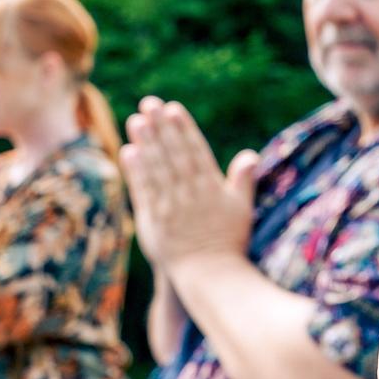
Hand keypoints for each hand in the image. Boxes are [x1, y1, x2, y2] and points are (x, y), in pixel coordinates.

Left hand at [121, 97, 260, 267]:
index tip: (174, 108)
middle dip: (161, 127)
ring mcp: (170, 207)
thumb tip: (250, 154)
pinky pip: (143, 192)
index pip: (195, 151)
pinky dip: (136, 172)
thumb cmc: (230, 241)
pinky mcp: (153, 221)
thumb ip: (243, 180)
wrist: (210, 276)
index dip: (184, 128)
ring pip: (156, 169)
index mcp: (212, 188)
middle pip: (173, 155)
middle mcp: (190, 194)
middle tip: (149, 103)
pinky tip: (129, 152)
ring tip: (136, 120)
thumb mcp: (242, 209)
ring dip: (146, 143)